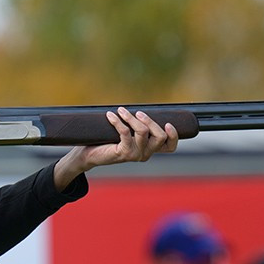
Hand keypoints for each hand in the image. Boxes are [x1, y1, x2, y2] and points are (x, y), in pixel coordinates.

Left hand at [53, 108, 179, 189]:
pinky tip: (110, 115)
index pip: (170, 147)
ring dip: (132, 117)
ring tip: (121, 110)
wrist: (90, 155)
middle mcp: (146, 154)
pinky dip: (117, 121)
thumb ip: (136, 124)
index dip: (173, 136)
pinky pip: (125, 132)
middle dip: (150, 121)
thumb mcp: (127, 132)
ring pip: (143, 132)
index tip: (168, 123)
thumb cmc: (108, 141)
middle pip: (160, 136)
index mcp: (150, 149)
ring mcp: (136, 155)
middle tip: (138, 112)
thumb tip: (141, 107)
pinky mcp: (124, 153)